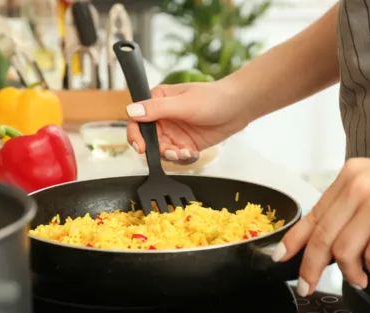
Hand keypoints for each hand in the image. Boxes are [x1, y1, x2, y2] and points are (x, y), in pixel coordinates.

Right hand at [125, 81, 247, 162]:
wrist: (239, 107)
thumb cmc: (214, 98)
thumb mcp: (183, 103)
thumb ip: (156, 109)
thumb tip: (131, 110)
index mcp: (157, 101)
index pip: (137, 120)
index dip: (135, 135)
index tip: (141, 147)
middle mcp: (163, 117)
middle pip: (149, 140)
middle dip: (159, 149)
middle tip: (172, 151)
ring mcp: (174, 131)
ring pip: (162, 151)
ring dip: (171, 155)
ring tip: (185, 152)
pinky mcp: (185, 143)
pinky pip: (176, 156)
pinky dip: (182, 158)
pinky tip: (192, 153)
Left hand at [271, 155, 369, 295]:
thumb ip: (349, 210)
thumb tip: (323, 244)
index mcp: (351, 176)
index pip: (313, 214)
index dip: (293, 241)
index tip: (280, 257)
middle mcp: (360, 185)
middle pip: (323, 237)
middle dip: (311, 268)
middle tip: (309, 285)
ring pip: (345, 251)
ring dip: (350, 273)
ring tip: (362, 276)